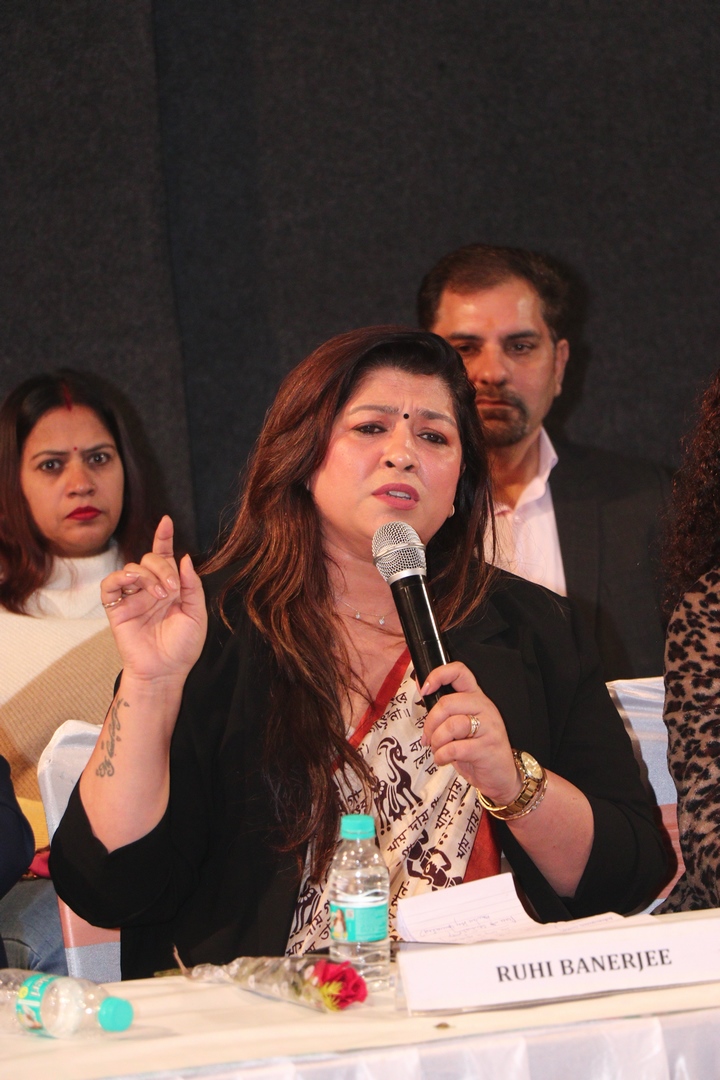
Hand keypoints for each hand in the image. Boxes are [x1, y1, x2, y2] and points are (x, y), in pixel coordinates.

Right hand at [100, 516, 206, 682]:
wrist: (165, 671)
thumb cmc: (182, 647)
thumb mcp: (197, 614)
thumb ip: (192, 586)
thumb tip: (184, 558)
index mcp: (170, 587)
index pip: (164, 556)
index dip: (164, 538)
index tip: (166, 522)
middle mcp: (150, 588)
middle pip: (149, 559)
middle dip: (162, 567)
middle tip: (172, 589)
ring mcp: (132, 597)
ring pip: (132, 567)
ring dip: (148, 575)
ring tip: (160, 595)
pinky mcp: (116, 609)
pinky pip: (110, 584)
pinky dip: (120, 578)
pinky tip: (134, 584)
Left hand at [420, 661, 520, 804]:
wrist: (501, 776)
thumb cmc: (477, 749)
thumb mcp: (462, 725)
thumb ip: (446, 710)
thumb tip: (421, 687)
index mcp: (477, 697)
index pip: (460, 672)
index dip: (438, 675)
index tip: (425, 689)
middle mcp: (485, 707)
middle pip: (447, 703)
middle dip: (430, 723)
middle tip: (428, 737)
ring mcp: (488, 727)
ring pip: (451, 725)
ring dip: (436, 741)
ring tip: (437, 750)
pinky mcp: (487, 748)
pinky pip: (455, 748)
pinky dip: (441, 756)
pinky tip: (443, 759)